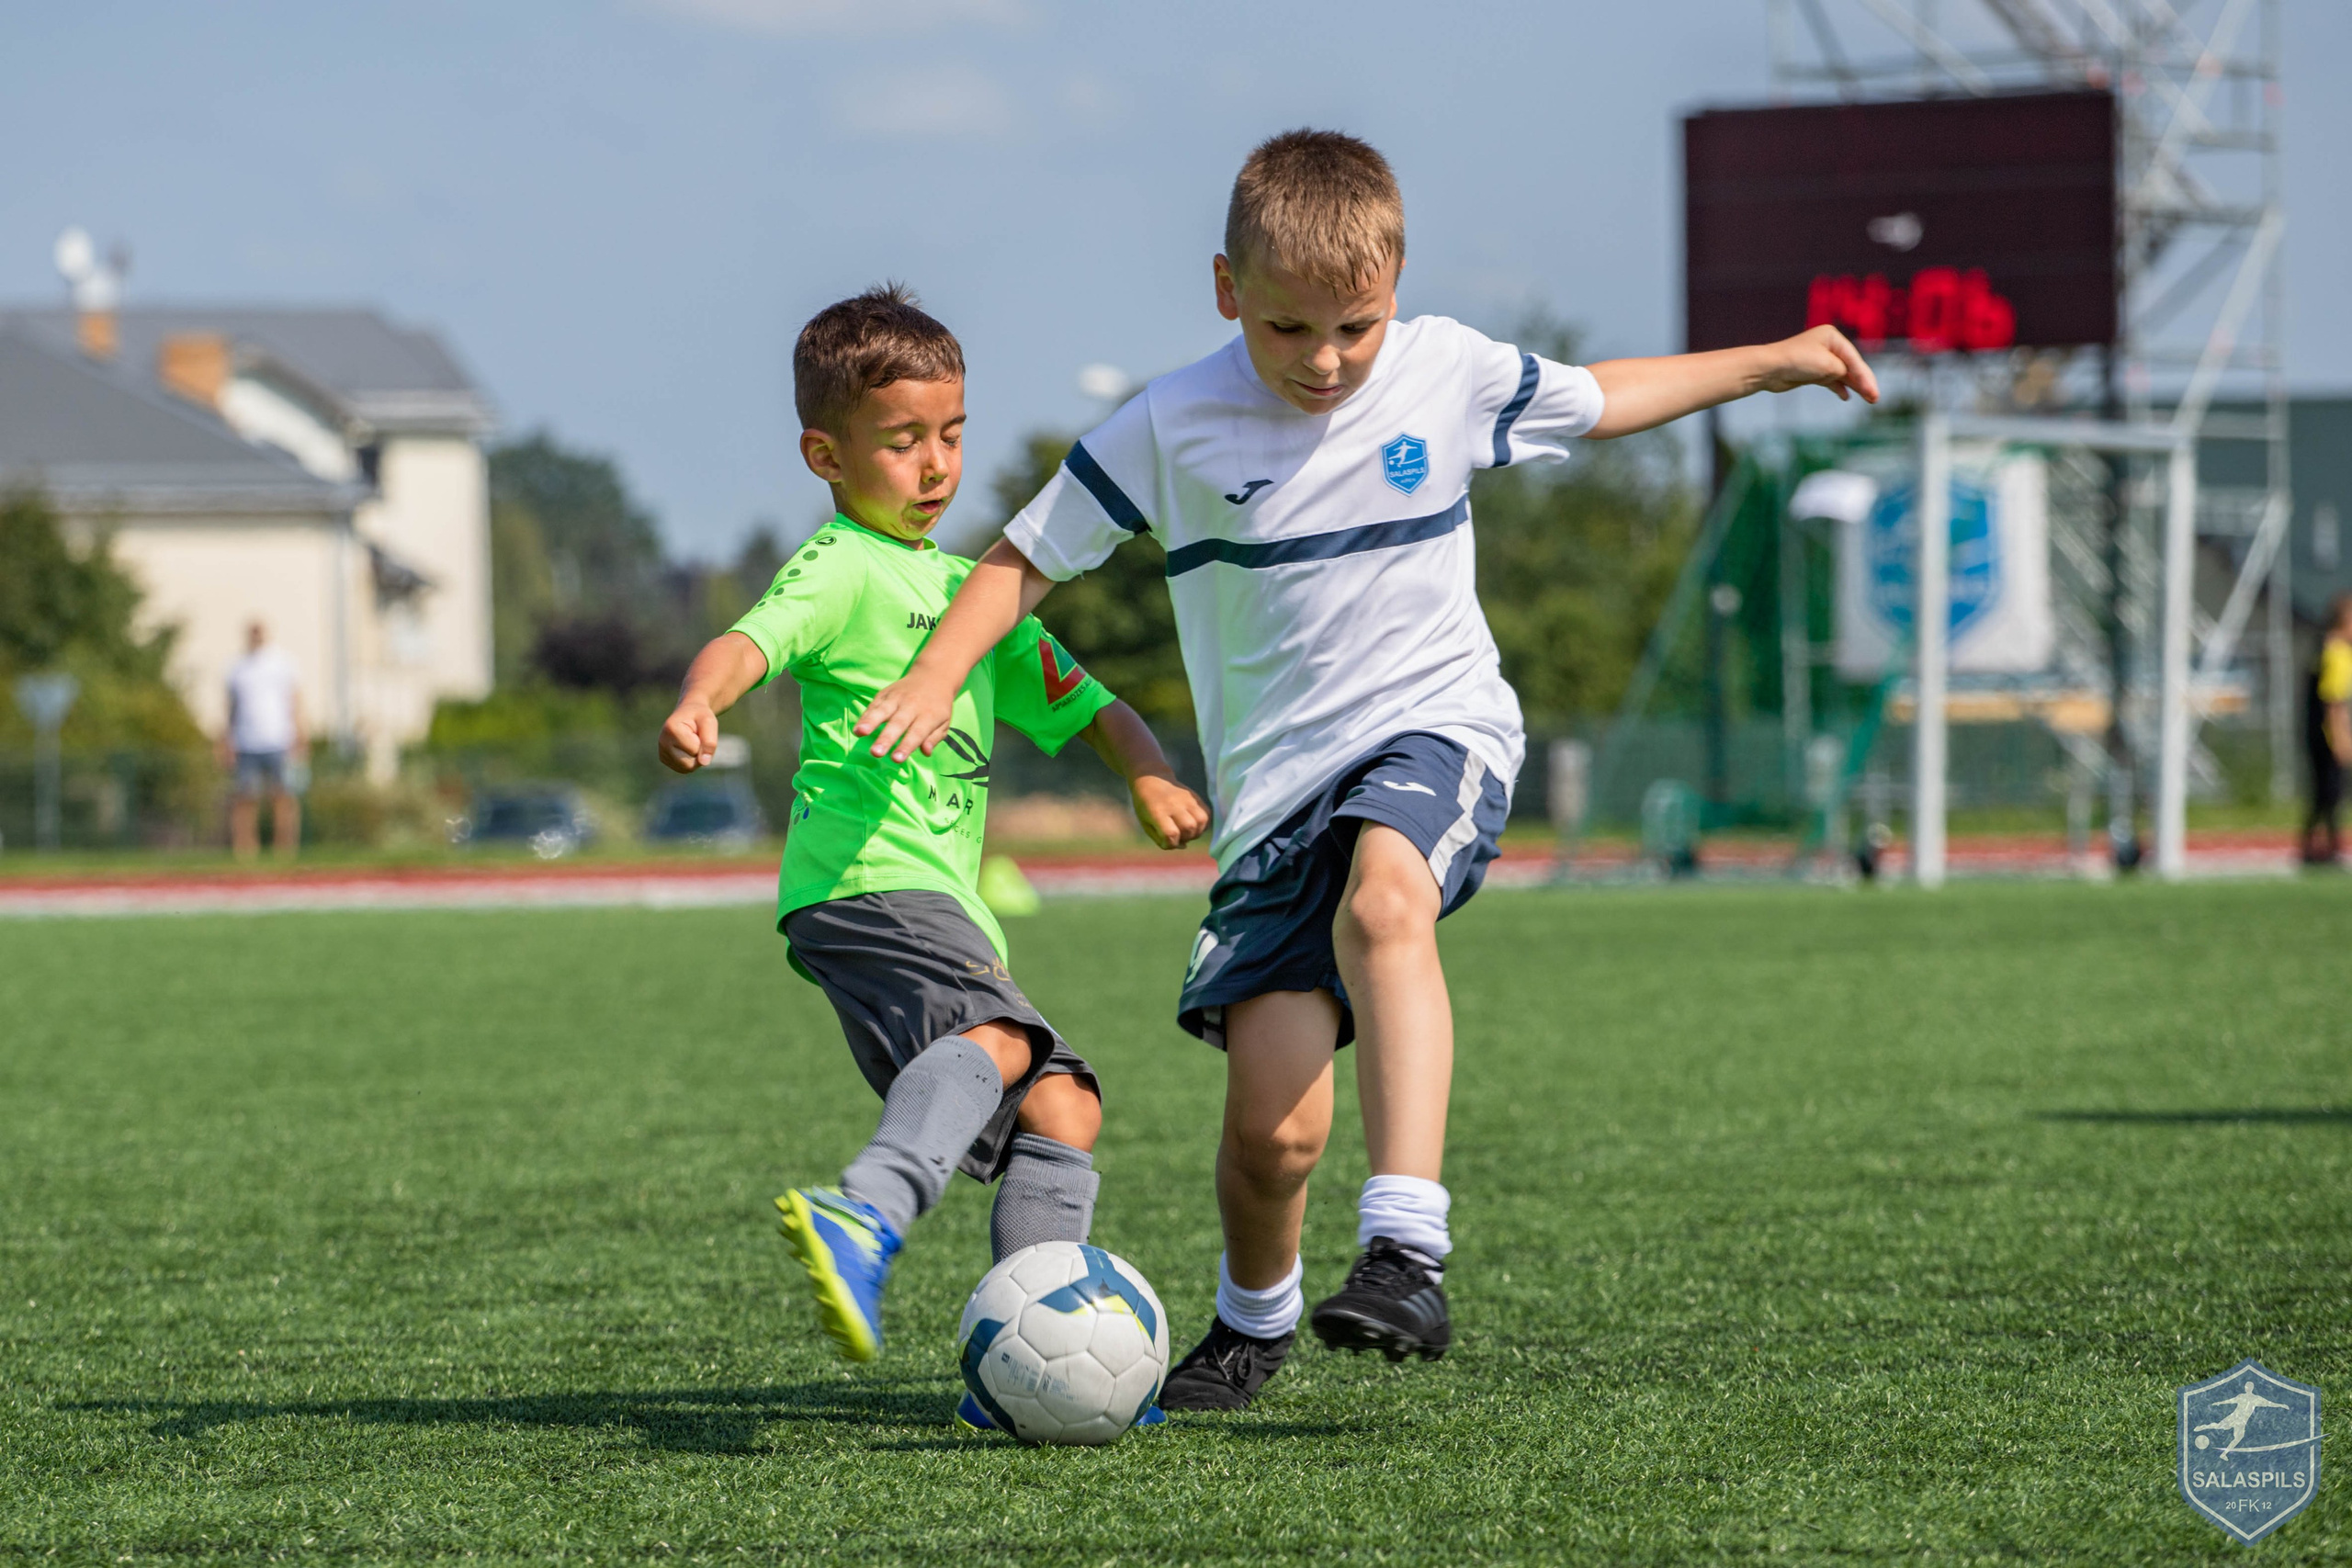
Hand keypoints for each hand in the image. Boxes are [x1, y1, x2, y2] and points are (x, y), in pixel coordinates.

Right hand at [658, 701, 718, 772]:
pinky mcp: (664, 759)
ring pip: (687, 768)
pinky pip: (683, 769)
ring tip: (692, 742)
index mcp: (671, 729)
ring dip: (695, 758)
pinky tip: (687, 748)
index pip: (695, 750)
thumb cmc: (700, 716)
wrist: (689, 713)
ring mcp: (662, 752)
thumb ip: (710, 741)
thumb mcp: (709, 722)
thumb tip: (704, 763)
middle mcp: (662, 742)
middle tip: (696, 737)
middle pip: (689, 764)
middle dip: (699, 753)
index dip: (702, 742)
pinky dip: (690, 761)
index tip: (696, 729)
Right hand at [855, 671, 957, 762]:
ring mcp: (897, 698)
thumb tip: (926, 751)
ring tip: (859, 733)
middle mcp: (912, 706)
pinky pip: (874, 705)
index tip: (896, 759)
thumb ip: (934, 737)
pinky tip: (857, 728)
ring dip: (870, 722)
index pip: (916, 733)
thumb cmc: (937, 707)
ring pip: (882, 710)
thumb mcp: (944, 723)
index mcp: (928, 715)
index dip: (906, 746)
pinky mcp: (885, 693)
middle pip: (897, 723)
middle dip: (886, 738)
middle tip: (876, 753)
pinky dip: (865, 716)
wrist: (932, 676)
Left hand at [1130, 774, 1209, 849]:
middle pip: (1189, 828)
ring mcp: (1186, 799)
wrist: (1150, 780)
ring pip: (1201, 821)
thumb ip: (1161, 839)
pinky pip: (1206, 814)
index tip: (1166, 840)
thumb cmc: (1145, 806)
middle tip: (1178, 835)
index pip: (1171, 834)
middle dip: (1185, 838)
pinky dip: (1202, 823)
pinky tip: (1193, 823)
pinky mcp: (1195, 797)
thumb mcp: (1146, 824)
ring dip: (1196, 831)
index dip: (1171, 843)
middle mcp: (1174, 804)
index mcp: (1157, 812)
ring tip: (1187, 831)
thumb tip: (1183, 846)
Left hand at [1759, 325, 1878, 402]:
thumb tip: (1847, 377)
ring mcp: (1818, 359)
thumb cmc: (1796, 361)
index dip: (1865, 376)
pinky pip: (1830, 380)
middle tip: (1875, 398)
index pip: (1854, 358)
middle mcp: (1826, 346)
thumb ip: (1842, 370)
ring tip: (1868, 399)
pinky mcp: (1810, 372)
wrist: (1768, 369)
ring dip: (1854, 386)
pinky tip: (1846, 396)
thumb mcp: (1827, 365)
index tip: (1873, 392)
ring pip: (1841, 374)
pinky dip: (1838, 387)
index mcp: (1831, 336)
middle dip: (1863, 382)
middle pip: (1850, 366)